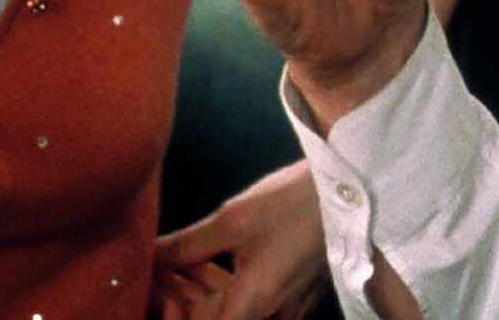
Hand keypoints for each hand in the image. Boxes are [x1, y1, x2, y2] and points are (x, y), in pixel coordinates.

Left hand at [153, 163, 329, 319]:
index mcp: (251, 306)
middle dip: (189, 302)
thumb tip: (149, 255)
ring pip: (240, 315)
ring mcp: (291, 310)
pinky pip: (261, 307)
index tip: (162, 292)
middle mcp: (273, 318)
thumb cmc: (288, 205)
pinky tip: (223, 263)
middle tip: (168, 272)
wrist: (348, 192)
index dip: (178, 315)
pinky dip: (234, 291)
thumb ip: (186, 245)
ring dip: (209, 296)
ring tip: (190, 264)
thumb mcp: (231, 220)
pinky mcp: (302, 297)